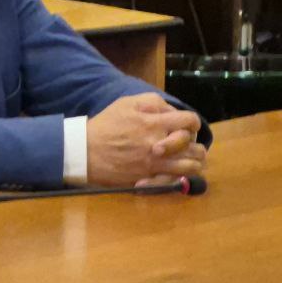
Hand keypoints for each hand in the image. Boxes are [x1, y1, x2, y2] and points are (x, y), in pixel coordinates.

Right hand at [87, 93, 205, 186]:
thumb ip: (152, 102)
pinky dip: (181, 176)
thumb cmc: (105, 125)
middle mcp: (160, 144)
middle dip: (194, 145)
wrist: (85, 151)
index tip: (186, 126)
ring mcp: (156, 164)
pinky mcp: (150, 178)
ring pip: (192, 167)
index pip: (190, 121)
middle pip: (196, 147)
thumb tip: (170, 109)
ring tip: (185, 160)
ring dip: (192, 162)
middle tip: (186, 145)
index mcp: (155, 123)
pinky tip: (175, 172)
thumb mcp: (126, 103)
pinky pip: (177, 180)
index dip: (192, 123)